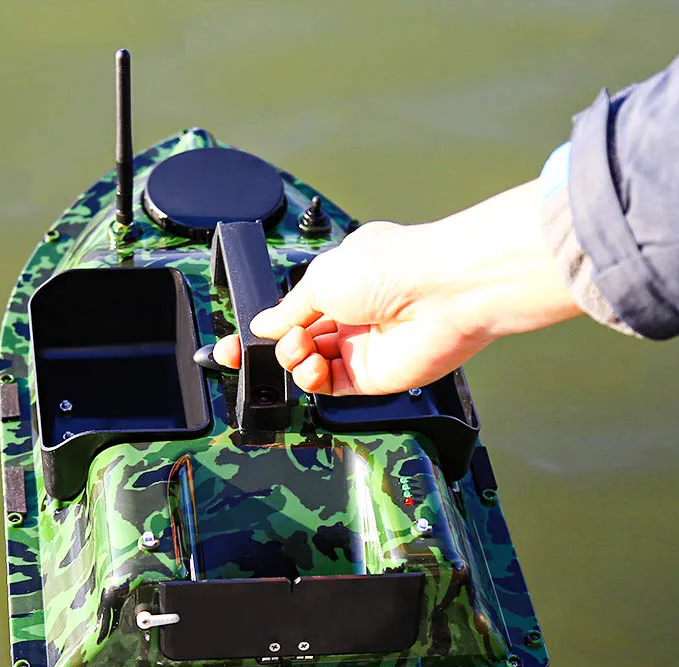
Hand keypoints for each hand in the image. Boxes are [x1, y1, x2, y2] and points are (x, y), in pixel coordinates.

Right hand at [212, 181, 581, 394]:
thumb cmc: (393, 267)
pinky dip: (312, 379)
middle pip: (298, 342)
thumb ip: (289, 309)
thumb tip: (265, 324)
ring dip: (293, 360)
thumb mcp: (321, 277)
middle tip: (246, 352)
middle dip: (271, 348)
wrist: (444, 293)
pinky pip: (329, 386)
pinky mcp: (372, 377)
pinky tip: (311, 366)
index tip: (235, 343)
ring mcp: (362, 347)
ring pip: (310, 366)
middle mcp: (352, 314)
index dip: (264, 328)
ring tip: (299, 348)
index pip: (294, 311)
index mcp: (342, 281)